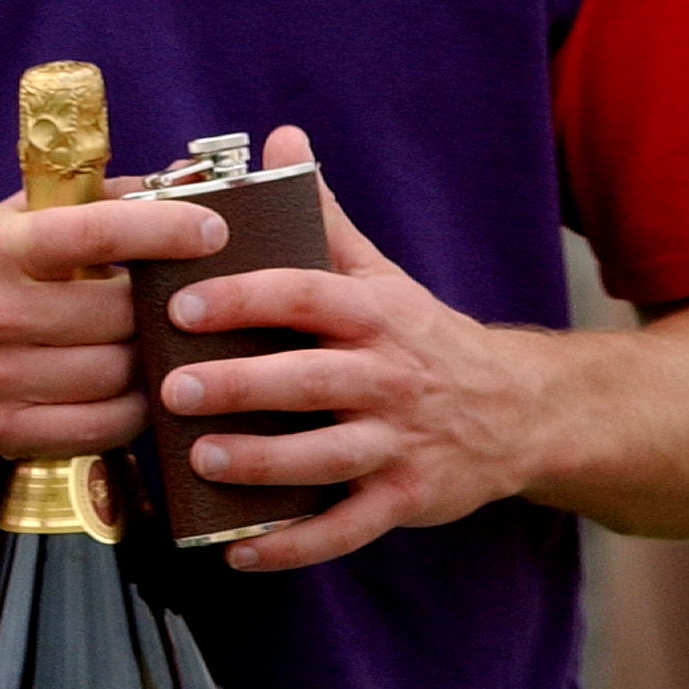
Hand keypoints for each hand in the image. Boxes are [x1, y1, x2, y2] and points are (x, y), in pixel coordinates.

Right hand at [0, 186, 226, 460]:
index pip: (93, 233)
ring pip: (116, 374)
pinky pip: (99, 427)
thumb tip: (178, 186)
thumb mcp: (11, 219)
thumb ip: (89, 201)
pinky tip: (142, 386)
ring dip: (155, 359)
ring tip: (166, 342)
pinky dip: (136, 408)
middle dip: (163, 306)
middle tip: (190, 298)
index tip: (212, 230)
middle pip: (117, 315)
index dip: (163, 229)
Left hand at [155, 127, 557, 569]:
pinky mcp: (404, 499)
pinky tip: (239, 551)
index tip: (180, 304)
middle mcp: (387, 377)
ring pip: (327, 457)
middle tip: (173, 390)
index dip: (244, 297)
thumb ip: (324, 215)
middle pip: (310, 380)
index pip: (306, 296)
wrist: (516, 410)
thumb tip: (282, 137)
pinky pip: (346, 530)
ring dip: (262, 464)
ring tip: (201, 461)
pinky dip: (294, 546)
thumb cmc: (421, 337)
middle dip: (242, 385)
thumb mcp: (380, 275)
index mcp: (373, 315)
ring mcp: (398, 443)